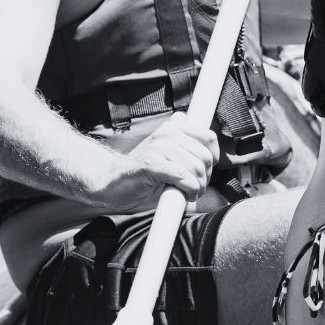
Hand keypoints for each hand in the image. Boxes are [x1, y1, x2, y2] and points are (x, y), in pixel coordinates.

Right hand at [91, 114, 218, 212]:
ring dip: (198, 187)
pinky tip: (184, 196)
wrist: (111, 185)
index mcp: (173, 128)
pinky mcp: (151, 164)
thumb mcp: (171, 158)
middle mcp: (167, 134)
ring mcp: (158, 147)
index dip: (213, 158)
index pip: (208, 137)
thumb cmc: (144, 175)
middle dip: (205, 177)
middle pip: (204, 156)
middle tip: (196, 188)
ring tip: (189, 193)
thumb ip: (188, 149)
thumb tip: (213, 145)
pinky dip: (189, 190)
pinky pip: (182, 177)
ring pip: (195, 168)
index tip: (205, 172)